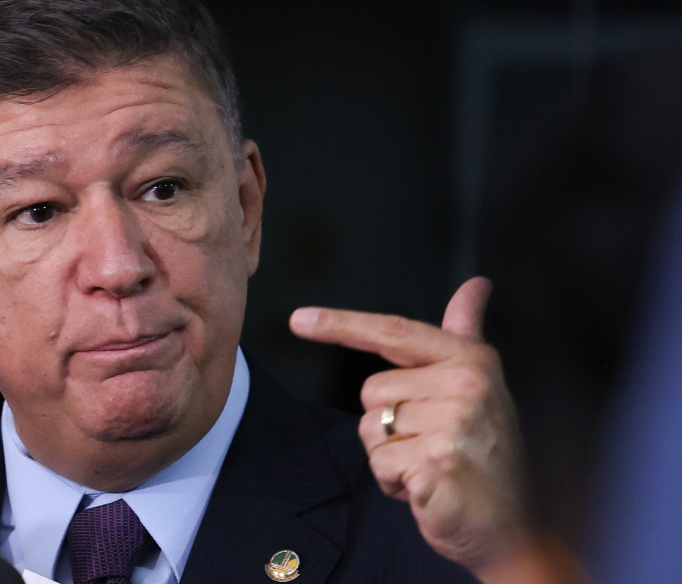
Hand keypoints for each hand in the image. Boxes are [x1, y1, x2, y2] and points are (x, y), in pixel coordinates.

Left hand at [289, 277, 528, 579]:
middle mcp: (466, 385)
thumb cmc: (486, 455)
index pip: (393, 331)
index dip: (341, 324)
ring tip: (430, 466)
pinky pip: (379, 462)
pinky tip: (426, 488)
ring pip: (370, 428)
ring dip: (389, 456)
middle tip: (431, 445)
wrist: (514, 529)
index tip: (298, 319)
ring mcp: (454, 424)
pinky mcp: (437, 462)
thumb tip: (475, 285)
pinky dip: (393, 482)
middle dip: (387, 424)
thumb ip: (465, 333)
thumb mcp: (481, 388)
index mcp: (470, 360)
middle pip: (371, 390)